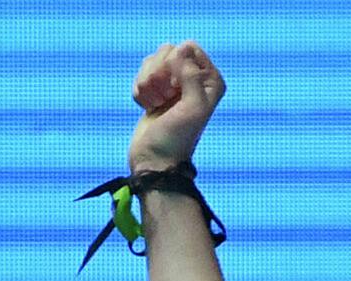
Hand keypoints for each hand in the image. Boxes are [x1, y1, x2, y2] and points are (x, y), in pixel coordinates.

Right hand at [128, 41, 225, 173]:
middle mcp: (194, 79)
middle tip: (163, 99)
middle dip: (158, 74)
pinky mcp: (156, 92)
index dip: (174, 65)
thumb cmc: (176, 138)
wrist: (154, 162)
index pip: (187, 47)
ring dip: (147, 84)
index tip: (174, 91)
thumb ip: (191, 76)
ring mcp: (174, 85)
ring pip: (152, 61)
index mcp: (210, 80)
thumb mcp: (193, 108)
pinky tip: (148, 108)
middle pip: (167, 51)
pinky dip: (140, 91)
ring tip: (155, 105)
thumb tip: (178, 52)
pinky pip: (142, 74)